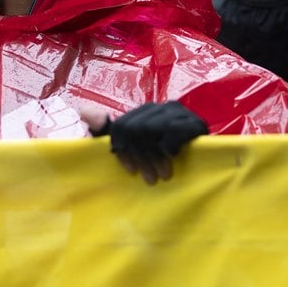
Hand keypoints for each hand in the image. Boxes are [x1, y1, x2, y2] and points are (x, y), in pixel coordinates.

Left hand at [86, 101, 208, 184]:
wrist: (203, 165)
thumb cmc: (161, 160)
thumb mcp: (132, 148)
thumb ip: (107, 132)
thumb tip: (84, 113)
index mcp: (143, 112)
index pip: (122, 126)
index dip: (123, 150)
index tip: (130, 171)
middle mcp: (159, 107)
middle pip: (136, 129)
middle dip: (140, 157)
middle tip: (149, 179)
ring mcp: (178, 112)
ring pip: (153, 129)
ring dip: (155, 156)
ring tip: (162, 175)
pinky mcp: (196, 123)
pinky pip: (176, 130)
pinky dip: (171, 145)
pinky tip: (173, 156)